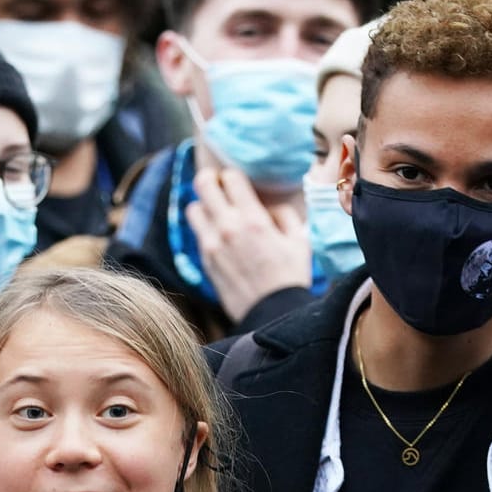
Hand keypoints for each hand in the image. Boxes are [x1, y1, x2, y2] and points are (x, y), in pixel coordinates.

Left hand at [185, 166, 312, 323]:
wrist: (273, 314)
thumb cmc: (291, 276)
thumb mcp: (299, 239)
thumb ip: (283, 214)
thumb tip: (268, 206)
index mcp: (252, 219)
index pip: (229, 177)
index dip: (234, 176)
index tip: (239, 183)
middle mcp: (227, 227)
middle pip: (202, 183)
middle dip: (211, 180)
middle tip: (221, 187)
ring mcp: (212, 244)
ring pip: (193, 207)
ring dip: (204, 205)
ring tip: (218, 212)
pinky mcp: (205, 260)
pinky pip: (197, 233)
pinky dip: (205, 228)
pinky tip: (220, 235)